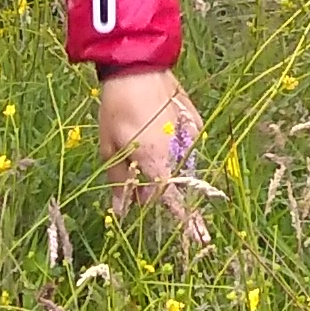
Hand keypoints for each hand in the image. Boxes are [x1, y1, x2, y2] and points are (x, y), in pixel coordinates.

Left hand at [94, 66, 206, 238]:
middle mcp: (179, 152)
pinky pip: (185, 144)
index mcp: (157, 163)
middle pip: (172, 185)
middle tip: (134, 170)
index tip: (200, 242)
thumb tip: (121, 213)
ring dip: (165, 165)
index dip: (186, 224)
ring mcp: (190, 136)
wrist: (138, 67)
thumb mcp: (109, 148)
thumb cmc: (116, 110)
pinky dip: (173, 145)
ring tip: (141, 142)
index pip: (173, 202)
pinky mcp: (194, 121)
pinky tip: (155, 129)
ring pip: (179, 165)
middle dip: (156, 188)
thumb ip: (119, 182)